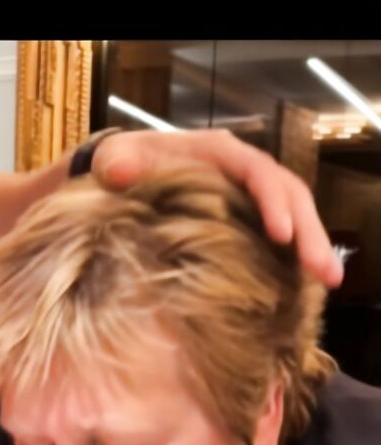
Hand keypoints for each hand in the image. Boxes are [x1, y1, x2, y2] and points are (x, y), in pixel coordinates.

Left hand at [92, 128, 342, 288]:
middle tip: (325, 272)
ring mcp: (251, 199)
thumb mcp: (115, 159)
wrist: (125, 178)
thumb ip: (116, 162)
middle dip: (309, 233)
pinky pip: (281, 237)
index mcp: (220, 154)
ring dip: (312, 248)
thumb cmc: (124, 166)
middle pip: (289, 196)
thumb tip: (116, 172)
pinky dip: (294, 259)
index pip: (257, 173)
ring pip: (293, 217)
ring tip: (330, 282)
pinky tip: (307, 290)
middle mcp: (244, 173)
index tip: (281, 237)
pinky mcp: (250, 223)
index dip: (272, 203)